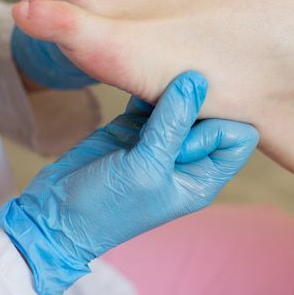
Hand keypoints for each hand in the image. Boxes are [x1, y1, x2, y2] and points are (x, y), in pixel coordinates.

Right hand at [0, 71, 257, 294]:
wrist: (55, 215)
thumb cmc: (106, 206)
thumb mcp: (146, 167)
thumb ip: (172, 122)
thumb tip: (196, 78)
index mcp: (202, 178)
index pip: (238, 135)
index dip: (219, 121)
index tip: (186, 124)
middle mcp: (186, 159)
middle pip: (211, 113)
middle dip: (196, 97)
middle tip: (171, 88)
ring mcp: (158, 141)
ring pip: (180, 101)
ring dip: (168, 88)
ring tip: (151, 81)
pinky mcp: (131, 128)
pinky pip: (149, 98)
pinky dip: (144, 88)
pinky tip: (134, 81)